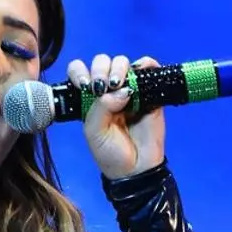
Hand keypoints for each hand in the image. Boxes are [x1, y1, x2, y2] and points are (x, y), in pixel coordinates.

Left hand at [66, 55, 166, 179]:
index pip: (80, 71)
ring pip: (123, 62)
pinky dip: (145, 63)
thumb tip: (122, 89)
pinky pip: (149, 68)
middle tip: (102, 87)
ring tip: (119, 85)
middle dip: (101, 69)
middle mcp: (108, 90)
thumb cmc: (109, 152)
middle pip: (102, 62)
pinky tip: (139, 72)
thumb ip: (100, 107)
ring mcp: (129, 89)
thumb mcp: (94, 131)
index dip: (80, 71)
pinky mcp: (150, 92)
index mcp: (89, 97)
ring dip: (119, 67)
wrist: (135, 168)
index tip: (84, 85)